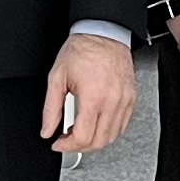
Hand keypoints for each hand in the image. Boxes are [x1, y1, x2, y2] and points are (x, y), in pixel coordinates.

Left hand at [47, 32, 137, 157]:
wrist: (103, 33)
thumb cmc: (82, 50)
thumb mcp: (57, 77)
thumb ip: (51, 108)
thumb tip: (47, 130)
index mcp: (93, 96)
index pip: (82, 137)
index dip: (67, 146)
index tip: (58, 143)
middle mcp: (112, 101)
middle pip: (98, 142)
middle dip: (79, 147)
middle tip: (67, 140)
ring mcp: (125, 101)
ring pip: (112, 137)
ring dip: (95, 141)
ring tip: (81, 132)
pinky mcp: (132, 99)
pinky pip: (122, 125)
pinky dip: (108, 131)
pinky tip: (96, 125)